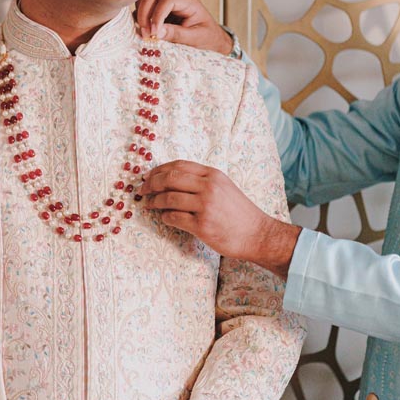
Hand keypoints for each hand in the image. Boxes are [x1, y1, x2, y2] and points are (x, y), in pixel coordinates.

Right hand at [135, 0, 232, 53]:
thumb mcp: (196, 38)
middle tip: (145, 33)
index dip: (157, 15)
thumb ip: (177, 34)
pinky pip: (146, 8)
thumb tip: (157, 32)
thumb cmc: (208, 38)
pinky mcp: (161, 10)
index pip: (166, 0)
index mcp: (189, 1)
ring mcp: (167, 2)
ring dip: (141, 15)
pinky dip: (141, 18)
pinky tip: (144, 31)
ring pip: (146, 0)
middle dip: (144, 14)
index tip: (154, 32)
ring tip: (144, 33)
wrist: (212, 40)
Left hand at [141, 160, 300, 278]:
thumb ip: (202, 181)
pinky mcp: (202, 226)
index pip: (179, 165)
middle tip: (142, 189)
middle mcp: (209, 187)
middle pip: (170, 178)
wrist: (257, 234)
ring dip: (154, 201)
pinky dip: (164, 217)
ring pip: (169, 198)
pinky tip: (163, 217)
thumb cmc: (239, 212)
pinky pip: (174, 218)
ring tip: (148, 204)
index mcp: (213, 175)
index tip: (148, 175)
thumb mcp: (224, 187)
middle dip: (151, 183)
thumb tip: (171, 179)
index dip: (159, 169)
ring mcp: (205, 206)